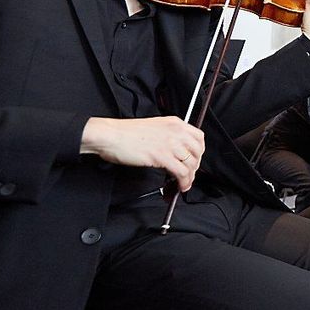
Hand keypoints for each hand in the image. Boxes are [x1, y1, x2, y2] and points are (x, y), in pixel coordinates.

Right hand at [80, 117, 204, 191]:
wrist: (110, 136)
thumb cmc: (125, 133)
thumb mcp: (154, 128)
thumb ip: (168, 136)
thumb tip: (176, 151)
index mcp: (175, 123)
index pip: (199, 137)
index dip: (199, 152)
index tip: (195, 160)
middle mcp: (176, 132)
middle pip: (197, 152)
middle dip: (195, 166)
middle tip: (189, 174)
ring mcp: (170, 144)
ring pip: (191, 164)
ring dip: (190, 177)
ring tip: (184, 184)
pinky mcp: (162, 156)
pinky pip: (181, 172)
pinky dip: (183, 182)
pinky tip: (179, 186)